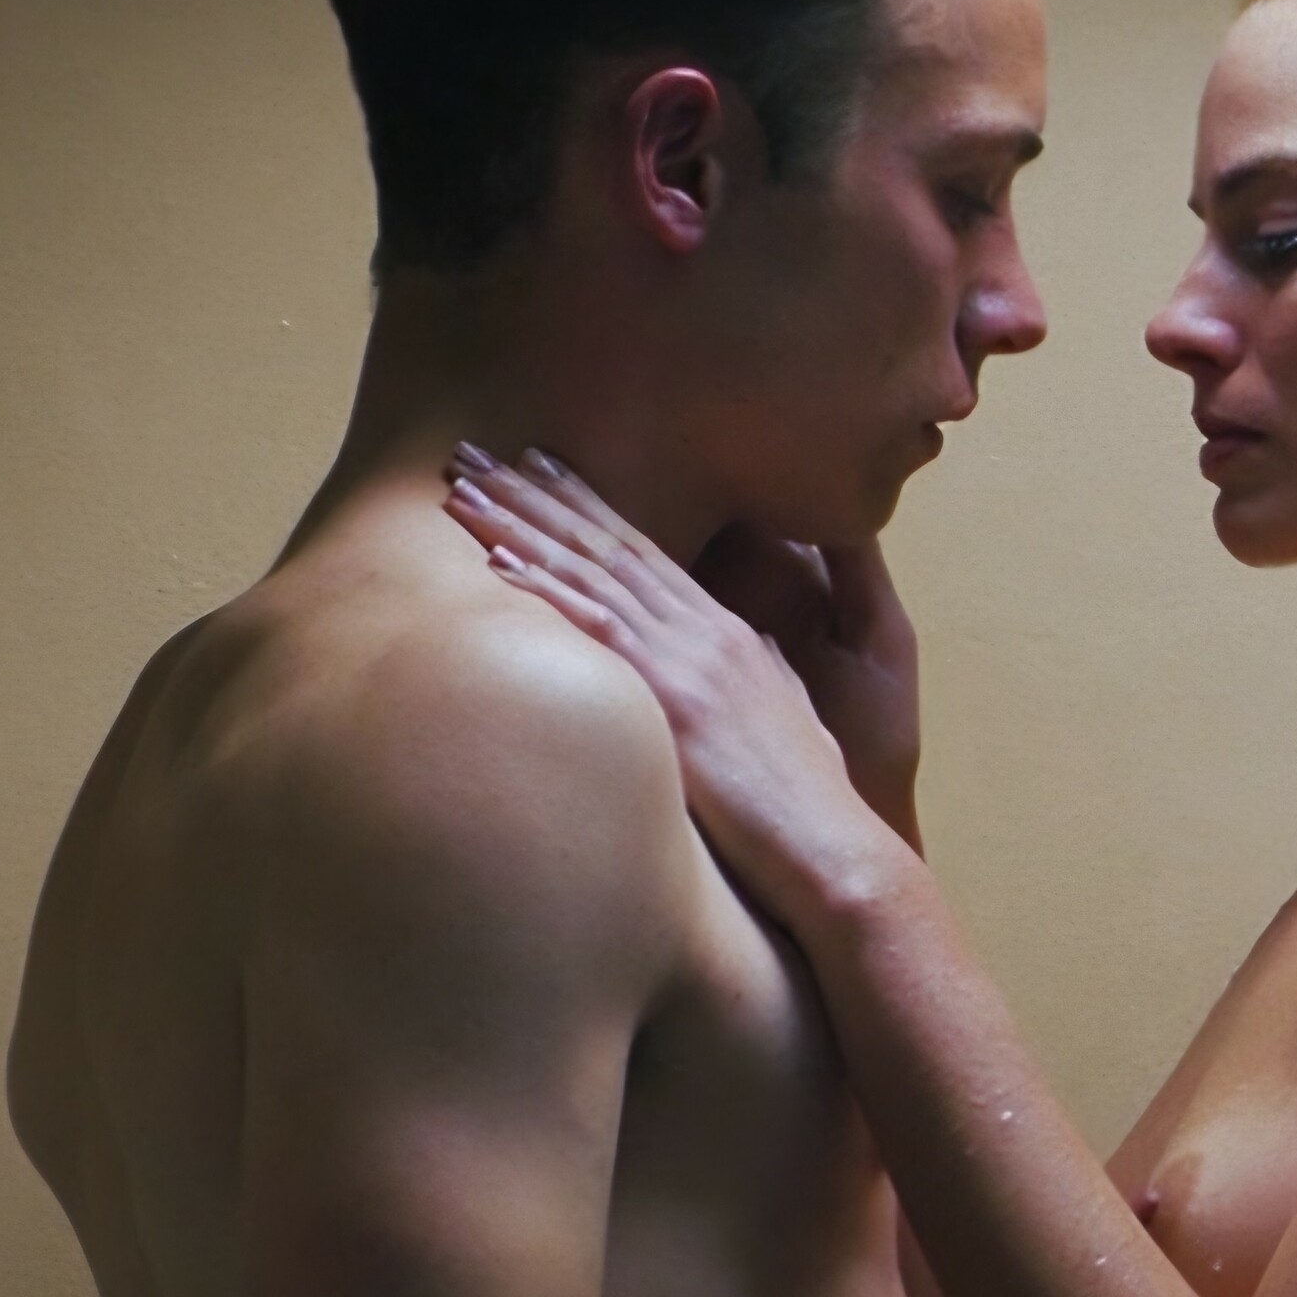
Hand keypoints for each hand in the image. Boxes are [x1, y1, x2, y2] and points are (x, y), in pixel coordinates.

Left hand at [441, 447, 908, 922]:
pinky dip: (546, 590)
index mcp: (726, 635)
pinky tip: (498, 562)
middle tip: (475, 452)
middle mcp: (704, 632)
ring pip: (591, 572)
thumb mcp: (788, 717)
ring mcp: (689, 660)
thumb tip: (750, 649)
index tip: (538, 466)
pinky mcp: (675, 700)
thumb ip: (764, 673)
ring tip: (465, 487)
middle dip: (537, 493)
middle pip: (606, 545)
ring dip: (521, 524)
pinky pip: (597, 630)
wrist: (830, 843)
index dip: (586, 505)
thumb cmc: (806, 797)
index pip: (643, 553)